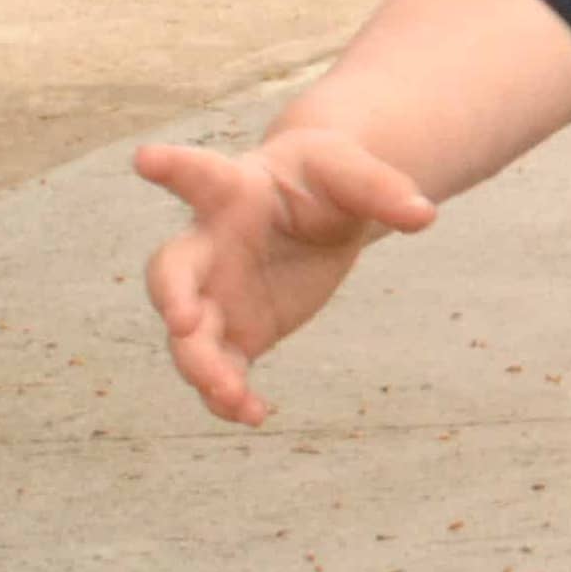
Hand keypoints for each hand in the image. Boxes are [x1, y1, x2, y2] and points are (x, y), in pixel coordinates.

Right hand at [134, 129, 437, 425]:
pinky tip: (253, 415)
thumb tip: (424, 214)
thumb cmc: (324, 179)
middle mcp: (210, 245)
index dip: (170, 165)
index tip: (145, 157)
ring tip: (228, 393)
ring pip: (190, 334)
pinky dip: (230, 396)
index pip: (199, 175)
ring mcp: (217, 294)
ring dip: (201, 364)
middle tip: (183, 320)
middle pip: (173, 270)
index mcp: (234, 190)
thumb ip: (381, 189)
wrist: (320, 210)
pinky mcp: (238, 331)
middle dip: (172, 296)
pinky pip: (223, 369)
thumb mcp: (353, 172)